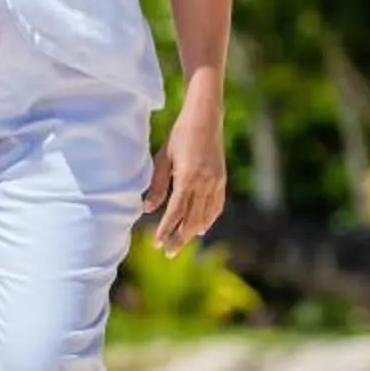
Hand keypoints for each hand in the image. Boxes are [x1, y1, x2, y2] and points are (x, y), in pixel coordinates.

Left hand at [141, 106, 228, 256]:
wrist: (205, 117)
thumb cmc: (180, 134)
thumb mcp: (164, 157)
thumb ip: (157, 184)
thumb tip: (147, 208)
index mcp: (188, 177)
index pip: (176, 212)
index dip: (166, 229)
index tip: (157, 243)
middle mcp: (205, 183)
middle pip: (192, 219)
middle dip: (180, 238)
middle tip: (168, 253)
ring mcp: (216, 182)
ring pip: (206, 215)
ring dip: (193, 231)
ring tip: (181, 243)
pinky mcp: (222, 179)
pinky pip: (217, 206)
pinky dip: (209, 219)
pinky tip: (202, 227)